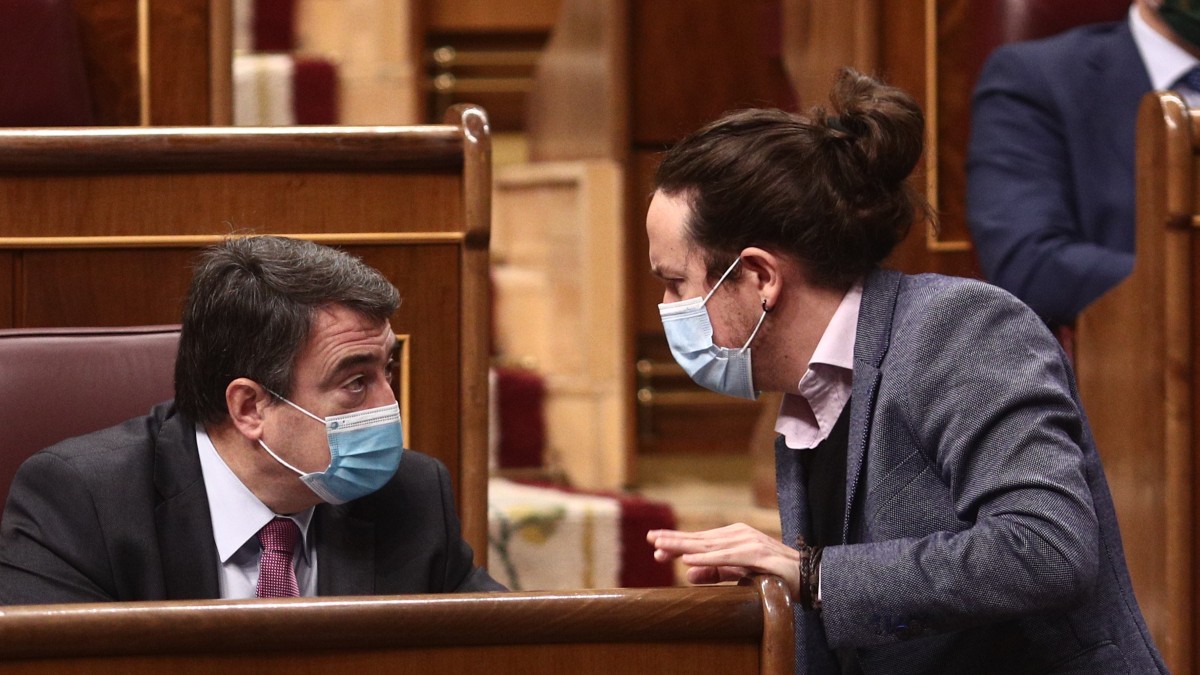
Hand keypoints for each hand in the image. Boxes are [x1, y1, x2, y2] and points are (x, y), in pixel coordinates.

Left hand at [646, 523, 800, 597]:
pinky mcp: (756, 554)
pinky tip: (690, 561)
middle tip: (650, 540)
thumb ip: (716, 573)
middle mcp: (738, 535)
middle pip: (700, 540)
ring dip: (684, 546)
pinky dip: (707, 560)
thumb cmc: (773, 574)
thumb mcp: (740, 573)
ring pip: (709, 546)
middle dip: (674, 541)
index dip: (677, 543)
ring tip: (662, 547)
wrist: (808, 575)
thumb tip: (687, 574)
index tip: (655, 547)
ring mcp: (747, 542)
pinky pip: (726, 558)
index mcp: (733, 537)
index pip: (700, 541)